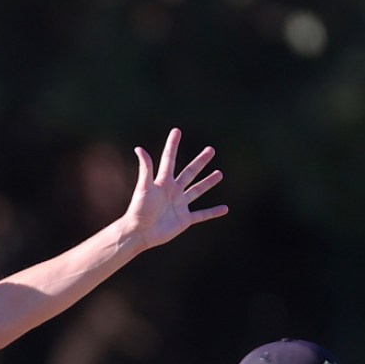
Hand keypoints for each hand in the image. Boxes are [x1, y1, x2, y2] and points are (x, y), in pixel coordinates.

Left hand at [123, 128, 227, 249]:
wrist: (140, 232)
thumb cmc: (139, 210)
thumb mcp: (144, 187)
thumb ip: (145, 168)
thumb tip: (139, 148)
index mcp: (163, 182)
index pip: (169, 159)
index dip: (172, 145)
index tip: (176, 131)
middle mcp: (173, 191)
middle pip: (189, 172)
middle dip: (200, 161)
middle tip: (210, 150)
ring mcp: (180, 205)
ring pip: (197, 190)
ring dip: (208, 182)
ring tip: (219, 174)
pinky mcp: (184, 219)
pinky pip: (202, 215)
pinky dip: (213, 212)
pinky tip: (225, 209)